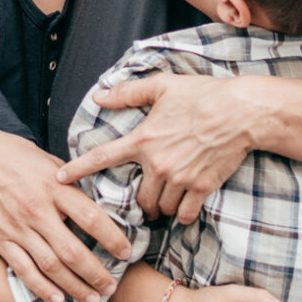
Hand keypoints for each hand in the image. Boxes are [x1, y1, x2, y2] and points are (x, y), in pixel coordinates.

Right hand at [0, 132, 131, 301]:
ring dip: (74, 286)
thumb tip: (94, 200)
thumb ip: (69, 183)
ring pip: (50, 265)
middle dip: (96, 273)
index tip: (127, 252)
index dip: (113, 238)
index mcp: (54, 187)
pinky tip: (56, 299)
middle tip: (111, 287)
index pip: (91, 217)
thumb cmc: (11, 153)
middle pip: (73, 250)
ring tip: (91, 299)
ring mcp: (16, 226)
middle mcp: (37, 210)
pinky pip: (22, 268)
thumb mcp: (47, 160)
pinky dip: (40, 287)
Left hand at [55, 74, 266, 224]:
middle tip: (144, 198)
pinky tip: (183, 210)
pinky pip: (185, 213)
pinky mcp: (203, 187)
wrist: (242, 112)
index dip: (77, 170)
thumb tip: (100, 96)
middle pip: (137, 197)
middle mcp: (158, 163)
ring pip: (160, 206)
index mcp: (143, 139)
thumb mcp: (162, 86)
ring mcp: (181, 178)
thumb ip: (128, 93)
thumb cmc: (203, 95)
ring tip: (163, 202)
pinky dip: (182, 215)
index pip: (102, 157)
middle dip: (139, 201)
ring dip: (159, 208)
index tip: (59, 180)